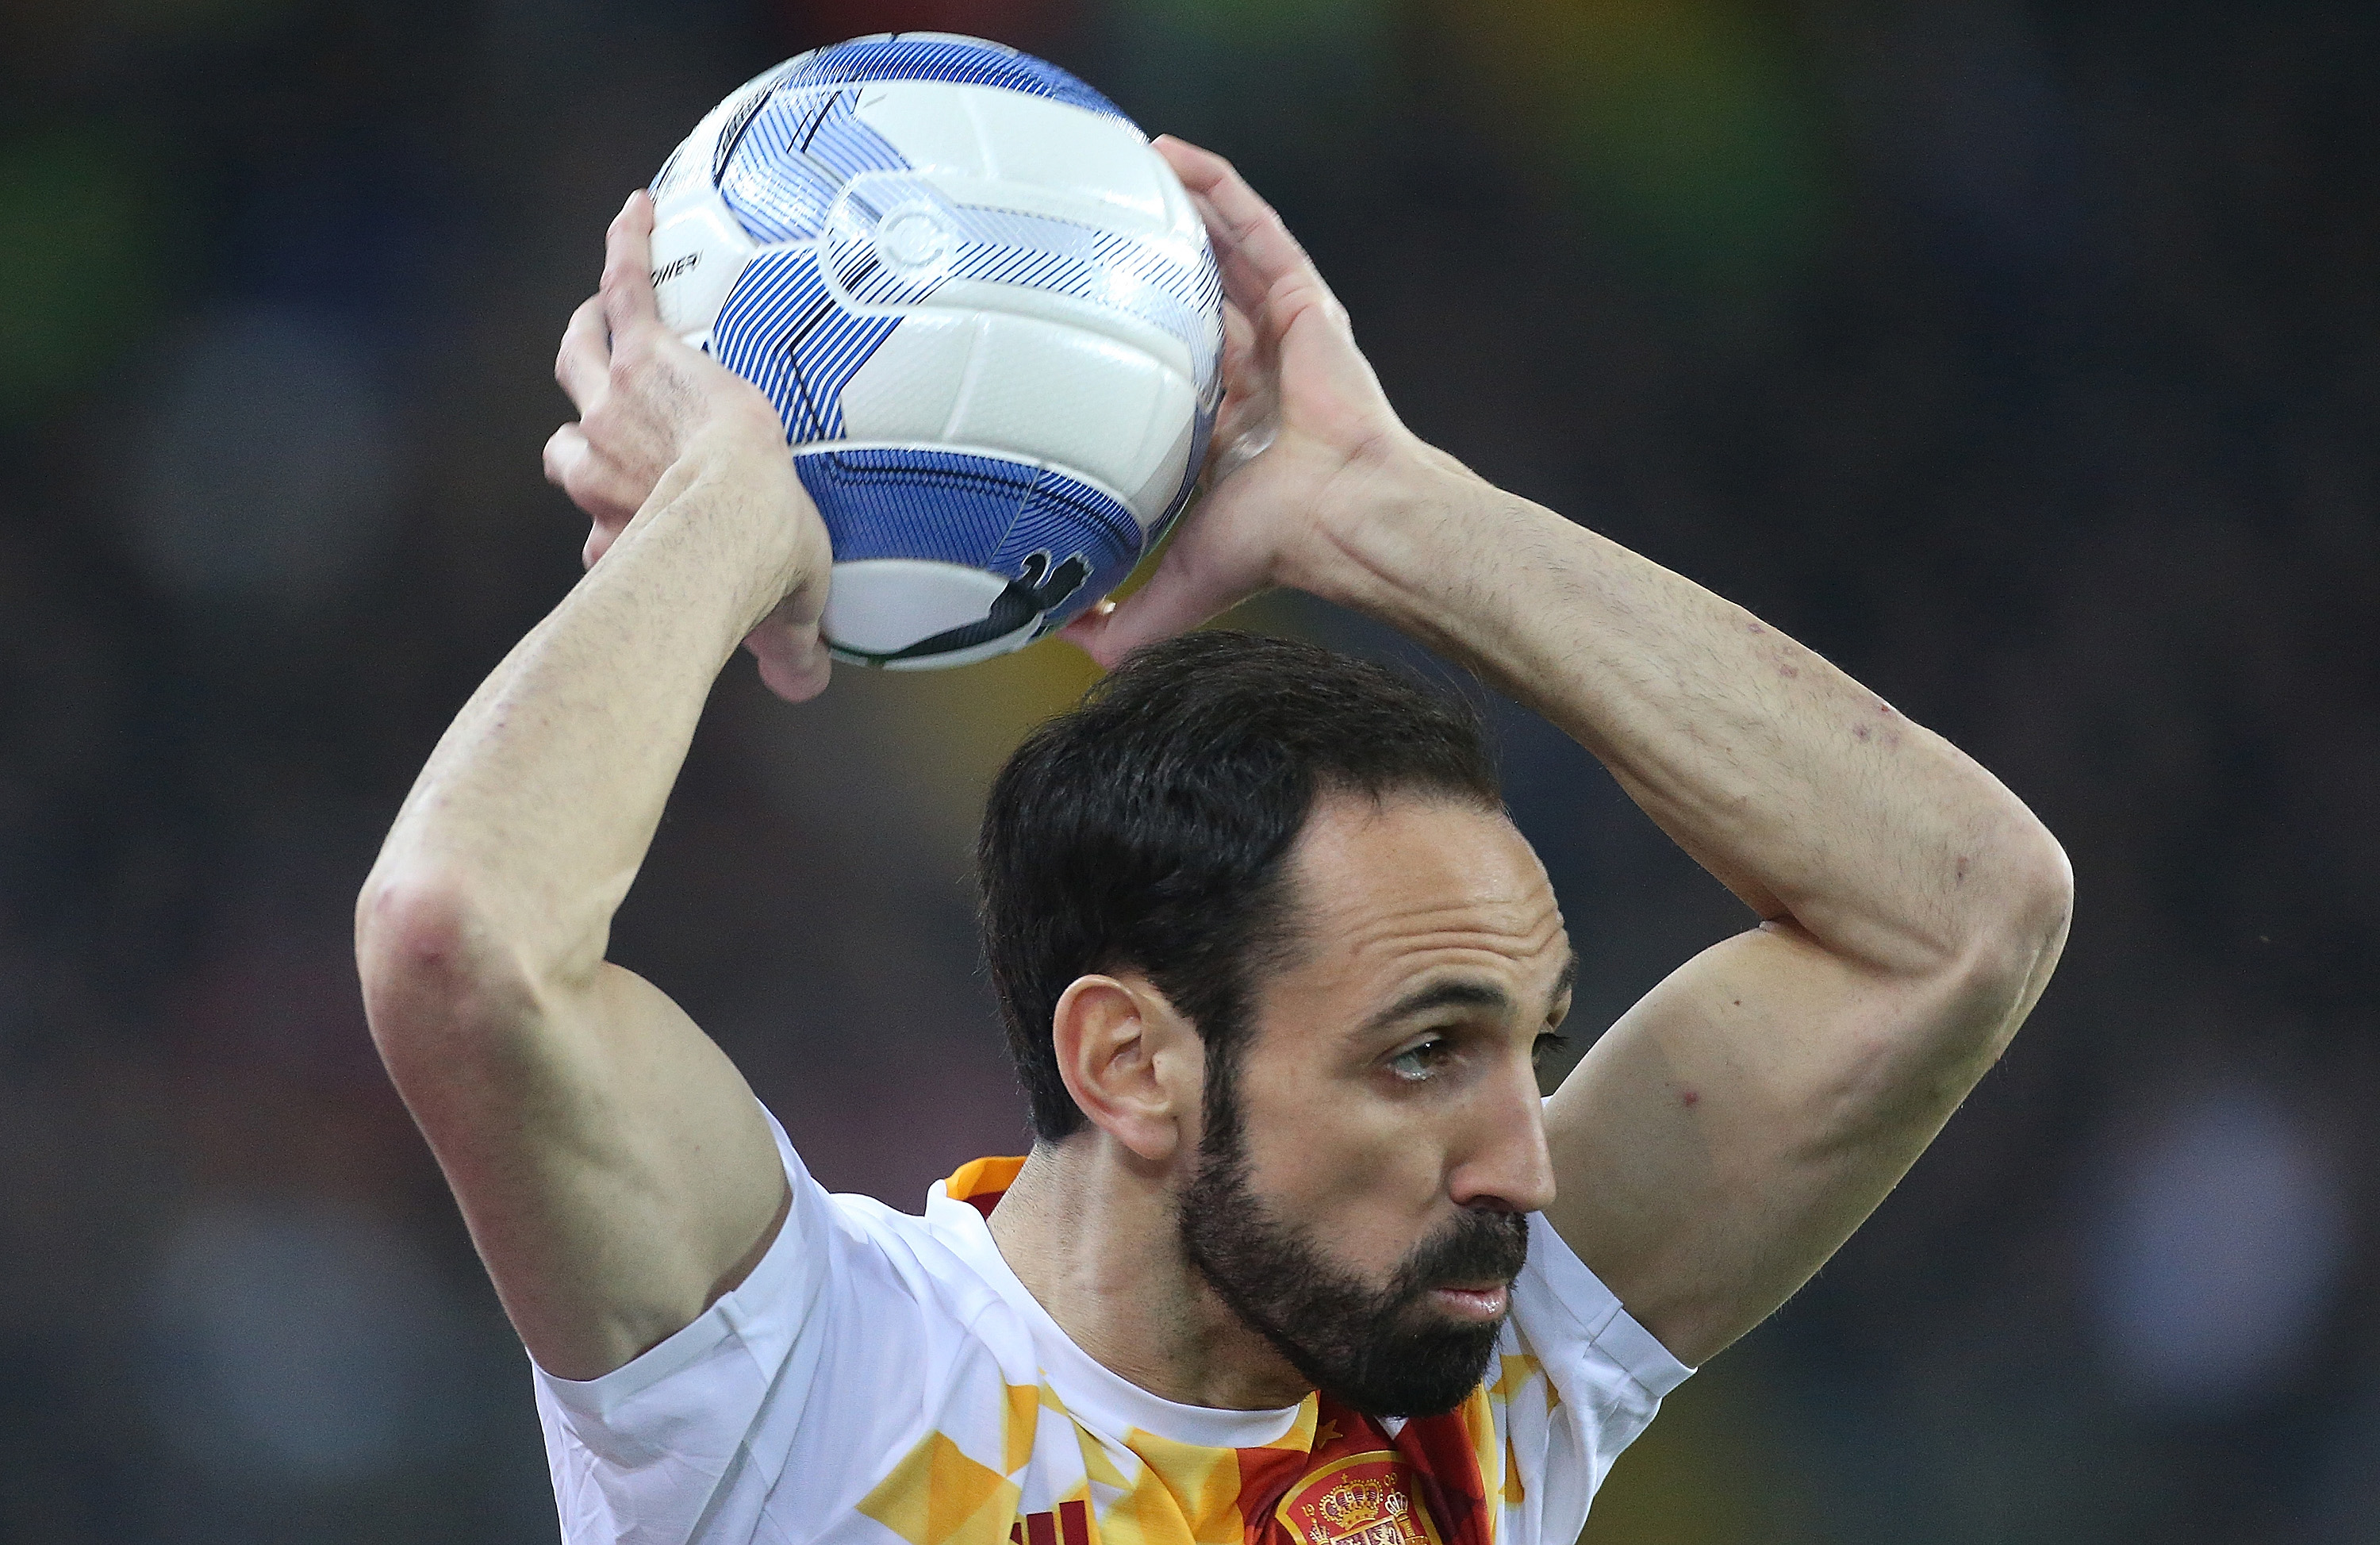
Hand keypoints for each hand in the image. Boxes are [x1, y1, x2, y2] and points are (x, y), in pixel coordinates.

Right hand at [545, 192, 832, 700]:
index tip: (643, 542)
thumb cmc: (751, 576)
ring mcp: (615, 409)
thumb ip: (792, 647)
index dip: (619, 534)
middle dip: (582, 432)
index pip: (607, 527)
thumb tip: (808, 686)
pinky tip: (638, 206)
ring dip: (585, 334)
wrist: (733, 521)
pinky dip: (627, 245)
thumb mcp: (781, 615)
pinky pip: (626, 287)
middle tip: (603, 406)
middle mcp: (600, 470)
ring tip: (599, 302)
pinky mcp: (644, 355)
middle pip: (568, 443)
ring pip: (579, 357)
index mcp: (623, 530)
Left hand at [1060, 137, 1463, 666]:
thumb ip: (1120, 626)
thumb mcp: (1178, 591)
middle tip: (1090, 232)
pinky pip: (1257, 231)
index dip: (1126, 350)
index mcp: (1226, 439)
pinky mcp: (1306, 303)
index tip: (1075, 326)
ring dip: (1178, 216)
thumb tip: (1053, 643)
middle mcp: (1253, 381)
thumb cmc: (1280, 550)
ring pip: (1221, 258)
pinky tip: (1173, 159)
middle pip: (1191, 305)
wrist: (1347, 518)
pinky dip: (1220, 192)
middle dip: (1148, 268)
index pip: (1168, 380)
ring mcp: (1282, 337)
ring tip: (1125, 174)